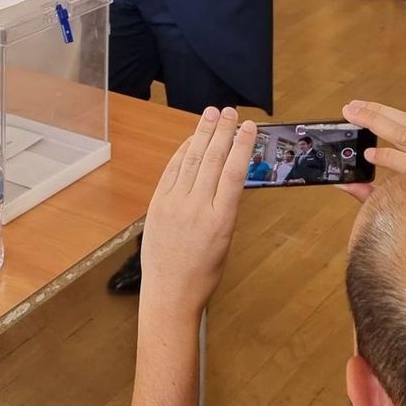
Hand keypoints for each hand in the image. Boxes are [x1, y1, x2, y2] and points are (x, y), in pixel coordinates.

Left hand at [141, 107, 255, 319]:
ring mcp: (173, 204)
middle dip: (222, 132)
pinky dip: (183, 152)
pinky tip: (191, 140)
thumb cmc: (203, 273)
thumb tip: (228, 174)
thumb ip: (225, 206)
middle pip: (212, 160)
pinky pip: (172, 171)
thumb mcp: (225, 240)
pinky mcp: (157, 204)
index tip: (248, 127)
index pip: (234, 173)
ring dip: (202, 134)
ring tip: (211, 115)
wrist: (170, 293)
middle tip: (229, 112)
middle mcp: (196, 208)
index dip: (242, 145)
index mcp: (220, 220)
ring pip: (191, 160)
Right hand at [337, 99, 405, 202]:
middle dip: (376, 121)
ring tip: (356, 106)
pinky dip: (394, 116)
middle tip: (349, 111)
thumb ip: (373, 197)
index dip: (388, 158)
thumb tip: (344, 185)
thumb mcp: (405, 213)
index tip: (367, 154)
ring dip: (381, 112)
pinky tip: (376, 111)